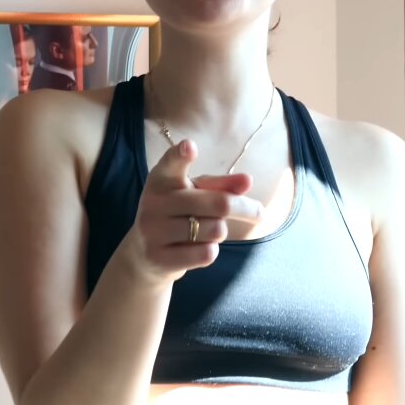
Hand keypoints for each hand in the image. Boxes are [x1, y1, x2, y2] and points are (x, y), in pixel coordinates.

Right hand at [124, 140, 262, 281]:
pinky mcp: (159, 258)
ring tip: (205, 231)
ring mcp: (153, 231)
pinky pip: (206, 254)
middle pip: (219, 203)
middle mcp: (153, 202)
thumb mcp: (195, 194)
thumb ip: (221, 186)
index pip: (171, 163)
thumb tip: (247, 181)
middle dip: (245, 208)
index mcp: (161, 179)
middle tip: (260, 212)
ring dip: (220, 231)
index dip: (180, 155)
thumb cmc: (178, 214)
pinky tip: (196, 249)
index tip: (190, 147)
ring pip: (215, 230)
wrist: (144, 254)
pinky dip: (210, 251)